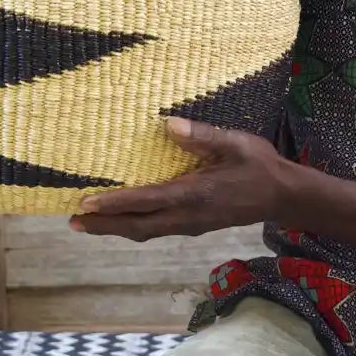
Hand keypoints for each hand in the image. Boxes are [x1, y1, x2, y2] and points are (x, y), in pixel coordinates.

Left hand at [70, 119, 289, 240]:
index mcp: (195, 195)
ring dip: (115, 228)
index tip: (86, 204)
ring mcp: (190, 224)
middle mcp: (187, 216)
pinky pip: (155, 229)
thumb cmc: (259, 165)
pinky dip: (132, 226)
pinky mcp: (193, 225)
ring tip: (87, 223)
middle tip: (73, 222)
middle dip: (104, 225)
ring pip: (145, 231)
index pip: (146, 202)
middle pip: (137, 226)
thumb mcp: (235, 144)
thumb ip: (202, 136)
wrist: (282, 196)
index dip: (114, 205)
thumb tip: (168, 125)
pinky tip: (121, 219)